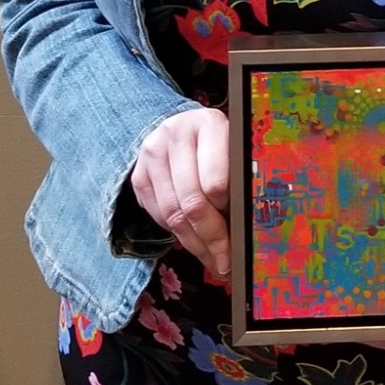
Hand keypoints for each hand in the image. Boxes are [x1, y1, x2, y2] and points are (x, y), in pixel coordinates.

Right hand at [131, 108, 230, 278]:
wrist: (181, 128)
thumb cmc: (218, 146)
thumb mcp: (236, 150)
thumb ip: (239, 178)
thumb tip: (246, 229)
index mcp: (209, 123)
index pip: (216, 183)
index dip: (226, 212)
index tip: (238, 235)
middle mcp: (176, 133)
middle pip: (192, 202)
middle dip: (211, 239)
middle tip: (225, 261)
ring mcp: (152, 153)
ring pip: (173, 213)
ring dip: (194, 244)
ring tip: (212, 260)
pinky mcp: (138, 174)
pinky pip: (158, 215)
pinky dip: (176, 234)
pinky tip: (193, 242)